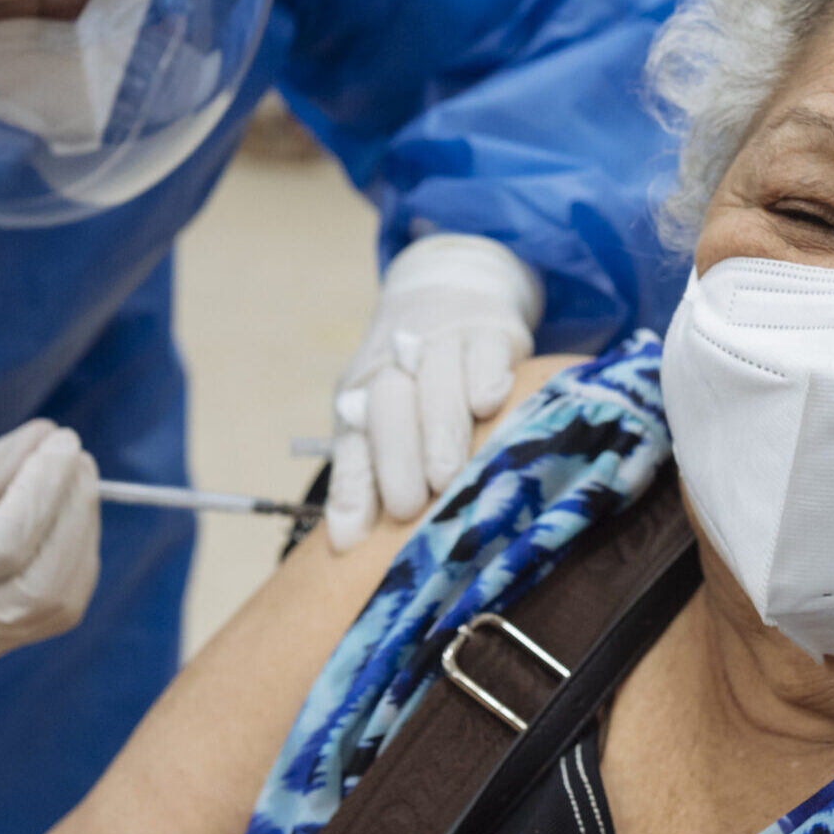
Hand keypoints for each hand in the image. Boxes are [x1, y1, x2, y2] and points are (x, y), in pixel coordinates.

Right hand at [0, 420, 101, 676]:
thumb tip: (46, 438)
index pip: (5, 544)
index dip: (43, 488)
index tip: (59, 439)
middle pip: (43, 582)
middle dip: (72, 513)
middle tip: (74, 455)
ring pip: (57, 604)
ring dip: (79, 538)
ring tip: (74, 481)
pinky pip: (48, 614)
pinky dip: (69, 564)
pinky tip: (65, 521)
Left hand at [325, 234, 542, 549]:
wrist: (450, 289)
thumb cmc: (419, 383)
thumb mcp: (387, 423)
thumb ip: (369, 478)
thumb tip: (345, 544)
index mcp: (364, 395)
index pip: (353, 442)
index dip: (353, 489)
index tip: (350, 538)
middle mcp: (397, 367)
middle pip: (389, 406)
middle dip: (397, 458)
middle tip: (410, 506)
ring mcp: (443, 343)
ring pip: (434, 379)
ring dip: (439, 428)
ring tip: (448, 475)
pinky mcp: (489, 330)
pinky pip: (483, 349)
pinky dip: (485, 375)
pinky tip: (488, 402)